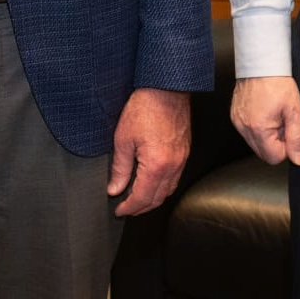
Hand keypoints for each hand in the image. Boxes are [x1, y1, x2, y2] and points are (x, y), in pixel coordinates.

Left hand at [106, 87, 190, 215]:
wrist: (166, 88)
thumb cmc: (145, 108)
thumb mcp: (123, 138)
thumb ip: (120, 168)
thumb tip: (115, 189)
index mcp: (157, 165)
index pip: (142, 198)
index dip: (129, 208)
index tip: (119, 210)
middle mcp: (173, 166)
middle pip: (157, 199)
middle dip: (140, 208)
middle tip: (126, 208)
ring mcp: (181, 160)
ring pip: (168, 191)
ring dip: (152, 199)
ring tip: (137, 198)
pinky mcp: (184, 152)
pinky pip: (175, 178)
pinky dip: (163, 186)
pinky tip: (152, 182)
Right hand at [231, 75, 299, 165]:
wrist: (261, 63)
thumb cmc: (277, 82)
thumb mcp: (294, 111)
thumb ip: (297, 138)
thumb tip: (298, 159)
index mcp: (259, 128)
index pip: (274, 158)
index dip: (286, 148)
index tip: (288, 131)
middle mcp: (244, 127)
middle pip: (263, 153)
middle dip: (275, 142)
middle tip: (281, 122)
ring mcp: (237, 122)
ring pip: (255, 143)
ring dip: (266, 135)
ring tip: (273, 115)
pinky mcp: (234, 116)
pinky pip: (248, 132)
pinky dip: (257, 127)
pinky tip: (264, 112)